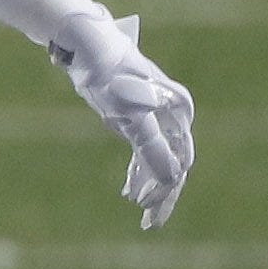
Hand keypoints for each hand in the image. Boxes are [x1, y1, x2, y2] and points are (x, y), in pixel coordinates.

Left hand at [48, 12, 193, 229]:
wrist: (89, 45)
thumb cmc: (108, 76)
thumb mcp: (127, 113)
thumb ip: (151, 144)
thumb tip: (174, 176)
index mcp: (178, 112)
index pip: (178, 160)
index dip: (165, 189)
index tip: (145, 209)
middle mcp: (174, 114)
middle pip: (173, 162)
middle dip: (162, 194)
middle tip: (149, 223)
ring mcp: (158, 114)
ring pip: (160, 157)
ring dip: (152, 185)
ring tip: (142, 214)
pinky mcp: (140, 115)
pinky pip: (146, 148)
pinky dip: (140, 170)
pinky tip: (130, 190)